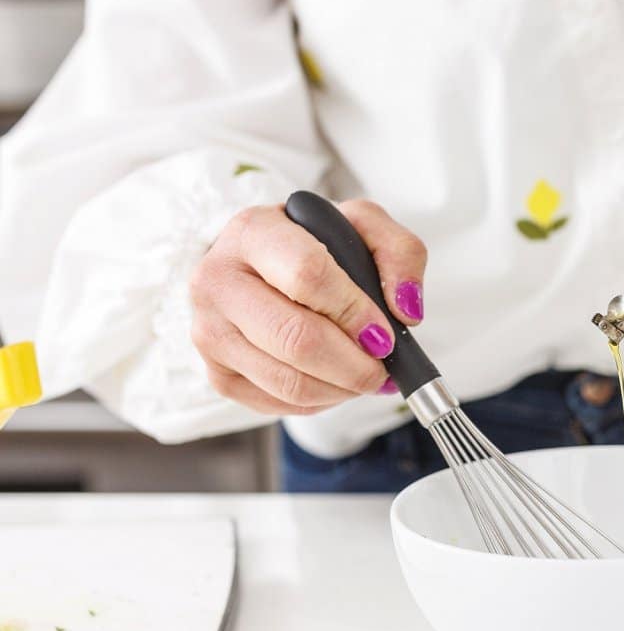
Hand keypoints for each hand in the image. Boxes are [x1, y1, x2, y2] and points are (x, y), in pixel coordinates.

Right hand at [190, 200, 426, 414]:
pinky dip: (321, 401)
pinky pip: (278, 403)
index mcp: (253, 231)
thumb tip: (407, 311)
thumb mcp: (364, 227)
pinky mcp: (217, 373)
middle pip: (296, 339)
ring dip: (342, 388)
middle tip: (382, 368)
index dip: (354, 312)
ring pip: (288, 381)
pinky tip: (335, 381)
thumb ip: (401, 253)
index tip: (383, 333)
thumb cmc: (316, 244)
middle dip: (354, 365)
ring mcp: (210, 331)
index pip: (308, 276)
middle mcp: (218, 280)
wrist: (264, 266)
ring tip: (365, 375)